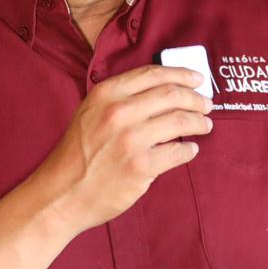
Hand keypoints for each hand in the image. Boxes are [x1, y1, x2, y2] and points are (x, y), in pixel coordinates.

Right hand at [37, 64, 212, 231]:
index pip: (153, 75)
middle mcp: (118, 112)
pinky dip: (189, 150)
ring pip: (180, 122)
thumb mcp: (90, 113)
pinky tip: (190, 150)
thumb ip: (120, 98)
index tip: (197, 78)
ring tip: (205, 125)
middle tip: (207, 104)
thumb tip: (163, 90)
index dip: (180, 74)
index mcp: (106, 94)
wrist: (61, 193)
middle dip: (196, 98)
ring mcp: (130, 140)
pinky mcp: (140, 167)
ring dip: (199, 122)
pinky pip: (178, 152)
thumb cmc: (78, 153)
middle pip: (172, 95)